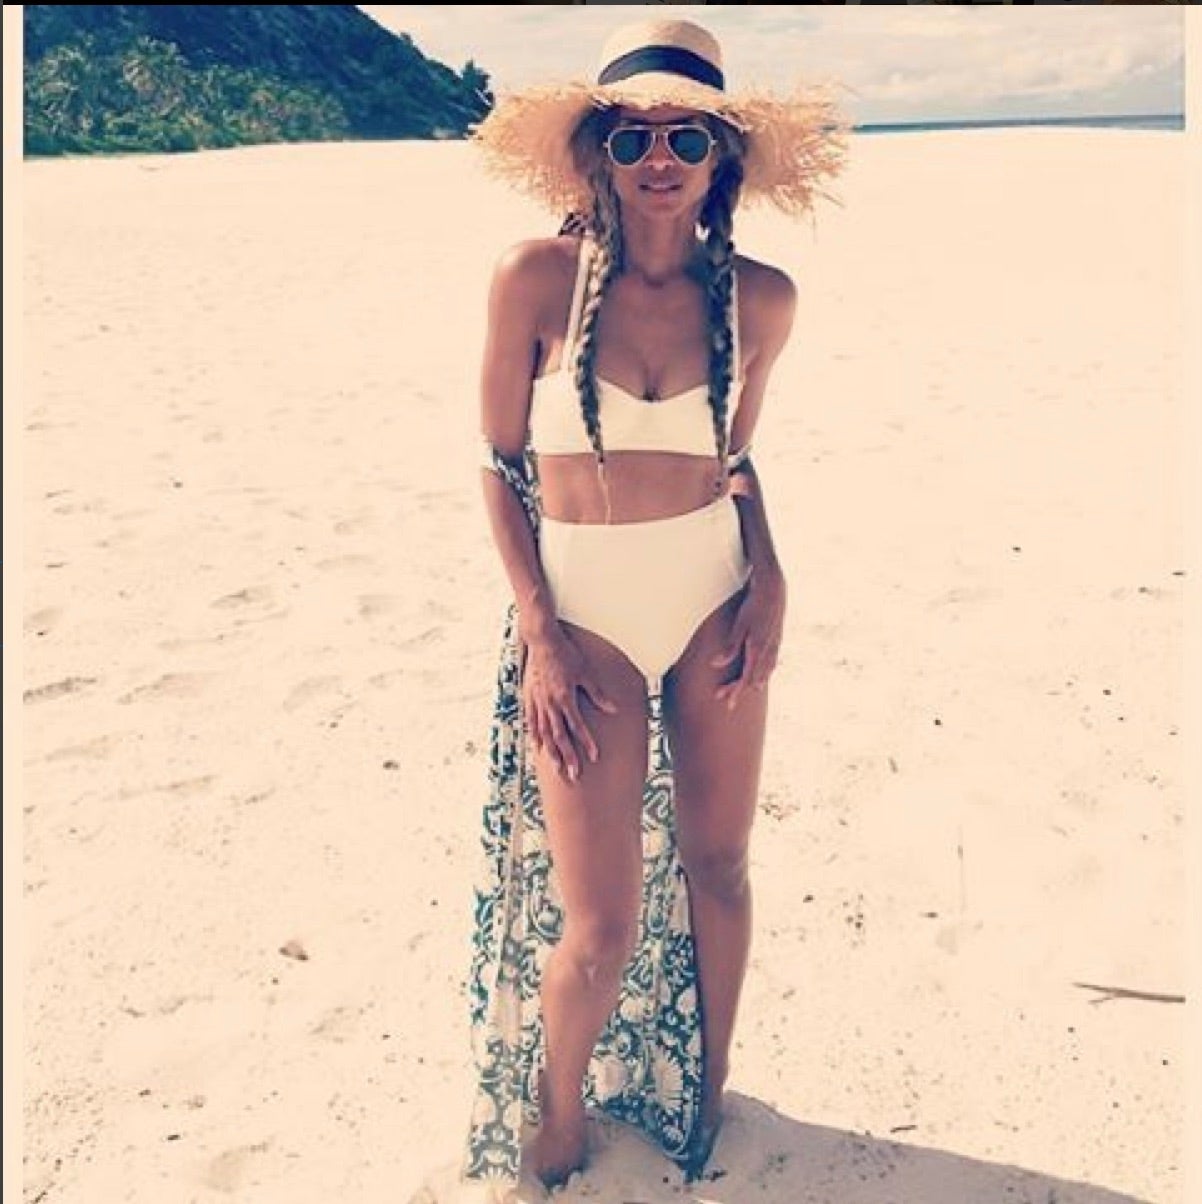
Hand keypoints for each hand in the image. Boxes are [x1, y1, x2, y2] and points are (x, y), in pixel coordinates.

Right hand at [520, 626, 616, 781]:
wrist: (542, 641)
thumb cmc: (566, 654)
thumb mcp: (585, 672)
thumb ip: (597, 694)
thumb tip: (613, 709)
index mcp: (565, 698)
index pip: (577, 727)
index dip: (586, 743)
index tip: (594, 757)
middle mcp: (550, 703)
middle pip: (559, 736)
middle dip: (568, 756)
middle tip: (574, 774)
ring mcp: (538, 702)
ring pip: (543, 733)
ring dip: (551, 752)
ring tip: (556, 768)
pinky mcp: (529, 698)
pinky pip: (531, 722)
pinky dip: (534, 736)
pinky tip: (538, 747)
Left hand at [710, 564, 786, 709]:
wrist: (774, 589)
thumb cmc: (754, 606)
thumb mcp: (740, 625)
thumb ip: (730, 647)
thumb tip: (716, 664)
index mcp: (758, 651)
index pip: (745, 679)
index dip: (735, 692)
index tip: (727, 702)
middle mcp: (768, 652)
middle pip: (754, 679)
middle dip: (740, 689)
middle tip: (726, 698)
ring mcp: (774, 646)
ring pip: (765, 672)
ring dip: (753, 682)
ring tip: (746, 689)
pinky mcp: (776, 640)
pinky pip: (771, 663)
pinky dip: (764, 672)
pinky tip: (764, 672)